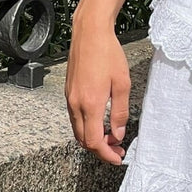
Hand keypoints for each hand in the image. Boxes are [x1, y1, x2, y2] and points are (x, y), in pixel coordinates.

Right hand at [65, 12, 129, 164]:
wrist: (90, 33)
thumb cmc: (108, 54)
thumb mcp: (122, 83)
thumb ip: (120, 112)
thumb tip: (118, 134)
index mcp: (90, 104)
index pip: (93, 141)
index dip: (105, 154)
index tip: (117, 157)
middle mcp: (76, 104)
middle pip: (83, 140)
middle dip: (100, 149)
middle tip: (117, 150)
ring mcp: (70, 98)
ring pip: (77, 130)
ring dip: (92, 138)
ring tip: (111, 137)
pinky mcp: (69, 92)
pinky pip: (75, 118)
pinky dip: (86, 126)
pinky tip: (100, 122)